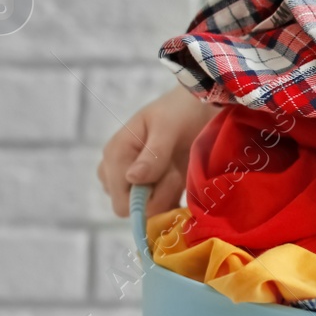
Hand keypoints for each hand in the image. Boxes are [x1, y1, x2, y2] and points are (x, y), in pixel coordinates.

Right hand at [97, 85, 218, 217]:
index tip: (169, 175)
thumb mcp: (168, 128)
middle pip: (134, 208)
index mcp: (115, 155)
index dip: (147, 199)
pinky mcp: (151, 187)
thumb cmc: (181, 112)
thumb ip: (153, 155)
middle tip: (177, 169)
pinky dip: (175, 197)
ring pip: (150, 209)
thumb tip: (132, 178)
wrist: (199, 106)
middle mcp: (118, 171)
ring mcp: (133, 180)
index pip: (121, 202)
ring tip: (180, 168)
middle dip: (160, 194)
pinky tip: (183, 177)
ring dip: (170, 193)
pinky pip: (161, 208)